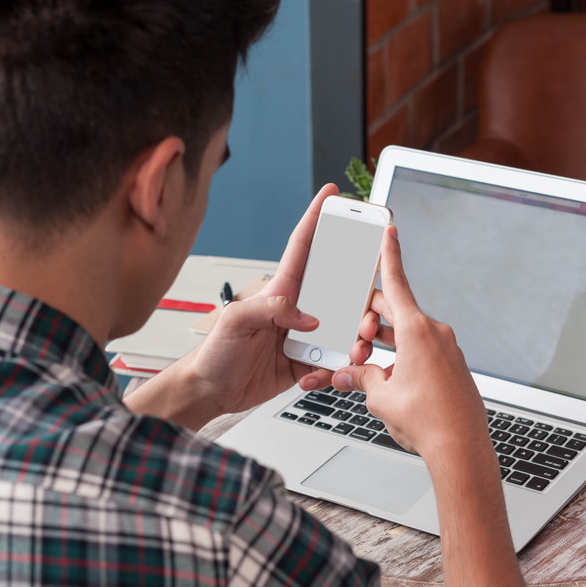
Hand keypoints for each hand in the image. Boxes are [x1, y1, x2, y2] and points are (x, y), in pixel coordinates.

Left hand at [125, 183, 355, 429]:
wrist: (212, 391)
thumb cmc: (215, 353)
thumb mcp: (236, 321)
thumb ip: (272, 310)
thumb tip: (310, 317)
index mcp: (280, 290)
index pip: (303, 247)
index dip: (316, 218)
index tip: (331, 195)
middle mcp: (296, 309)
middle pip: (338, 287)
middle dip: (360, 287)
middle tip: (373, 294)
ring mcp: (305, 335)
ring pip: (344, 326)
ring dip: (357, 333)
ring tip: (358, 342)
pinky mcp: (308, 362)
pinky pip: (335, 360)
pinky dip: (340, 366)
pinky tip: (334, 370)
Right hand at [332, 226, 490, 465]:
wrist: (461, 449)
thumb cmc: (426, 421)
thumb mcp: (380, 396)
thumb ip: (361, 377)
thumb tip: (349, 375)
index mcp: (417, 331)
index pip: (397, 283)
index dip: (390, 255)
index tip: (391, 230)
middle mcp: (435, 334)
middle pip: (395, 311)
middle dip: (370, 319)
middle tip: (352, 333)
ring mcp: (446, 350)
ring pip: (407, 334)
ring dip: (385, 342)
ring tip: (366, 364)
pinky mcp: (451, 367)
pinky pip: (421, 351)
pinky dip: (401, 356)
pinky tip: (390, 379)